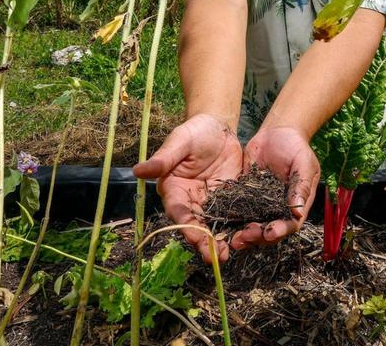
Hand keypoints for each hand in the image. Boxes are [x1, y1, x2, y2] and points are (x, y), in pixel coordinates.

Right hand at [132, 113, 242, 261]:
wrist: (218, 128)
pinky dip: (238, 228)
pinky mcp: (228, 200)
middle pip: (196, 225)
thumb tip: (137, 171)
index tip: (195, 237)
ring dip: (220, 241)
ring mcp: (210, 203)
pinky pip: (232, 217)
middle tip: (214, 257)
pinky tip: (247, 237)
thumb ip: (163, 159)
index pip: (178, 211)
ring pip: (214, 226)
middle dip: (204, 242)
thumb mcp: (179, 142)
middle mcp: (190, 201)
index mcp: (174, 190)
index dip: (186, 225)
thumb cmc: (194, 132)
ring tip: (228, 254)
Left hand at [230, 126, 319, 250]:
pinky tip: (220, 223)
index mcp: (295, 204)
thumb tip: (298, 213)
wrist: (277, 133)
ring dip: (243, 234)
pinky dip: (230, 220)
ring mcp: (261, 204)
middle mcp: (278, 209)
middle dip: (258, 237)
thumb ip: (301, 186)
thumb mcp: (303, 163)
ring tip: (232, 239)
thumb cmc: (296, 147)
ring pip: (252, 225)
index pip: (290, 224)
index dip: (280, 231)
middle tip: (245, 236)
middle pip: (269, 231)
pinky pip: (238, 211)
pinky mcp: (245, 196)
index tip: (269, 232)